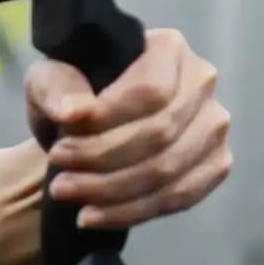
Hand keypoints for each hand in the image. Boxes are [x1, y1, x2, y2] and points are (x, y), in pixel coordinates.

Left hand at [25, 28, 231, 228]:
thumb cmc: (69, 94)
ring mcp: (213, 126)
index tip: (62, 141)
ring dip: (112, 191)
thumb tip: (75, 112)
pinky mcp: (214, 164)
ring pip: (170, 169)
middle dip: (103, 161)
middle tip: (59, 178)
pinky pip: (181, 197)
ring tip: (67, 194)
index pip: (149, 90)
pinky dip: (132, 212)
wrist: (84, 128)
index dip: (107, 122)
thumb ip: (56, 89)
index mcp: (168, 48)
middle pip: (160, 133)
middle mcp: (201, 82)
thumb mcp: (48, 81)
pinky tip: (93, 216)